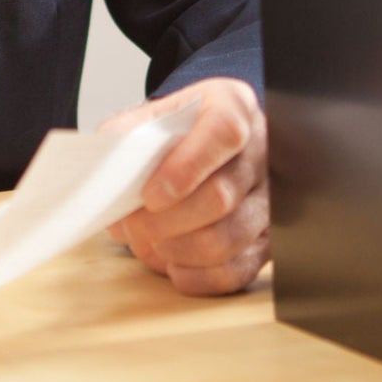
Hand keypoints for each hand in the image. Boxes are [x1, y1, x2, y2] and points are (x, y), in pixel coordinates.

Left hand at [102, 77, 268, 295]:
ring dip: (182, 249)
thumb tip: (111, 154)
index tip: (151, 195)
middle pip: (222, 195)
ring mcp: (270, 196)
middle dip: (169, 220)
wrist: (195, 143)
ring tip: (147, 245)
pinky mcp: (268, 237)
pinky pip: (242, 267)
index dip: (187, 167)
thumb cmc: (174, 130)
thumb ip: (128, 130)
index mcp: (232, 105)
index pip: (223, 132)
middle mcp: (261, 149)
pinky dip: (203, 276)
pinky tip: (174, 268)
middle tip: (132, 227)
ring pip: (232, 236)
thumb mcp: (149, 114)